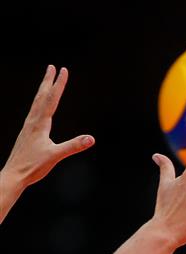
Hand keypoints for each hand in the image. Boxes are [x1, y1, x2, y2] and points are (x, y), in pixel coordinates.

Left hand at [1, 66, 93, 188]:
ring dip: (42, 90)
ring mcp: (29, 126)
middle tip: (52, 67)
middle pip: (41, 96)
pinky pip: (34, 111)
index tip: (63, 71)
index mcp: (40, 124)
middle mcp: (32, 121)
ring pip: (36, 102)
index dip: (59, 84)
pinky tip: (40, 106)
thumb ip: (73, 146)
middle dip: (48, 81)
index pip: (51, 99)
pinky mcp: (28, 132)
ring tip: (46, 81)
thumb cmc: (33, 166)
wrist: (14, 174)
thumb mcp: (55, 156)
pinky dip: (39, 102)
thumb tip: (91, 139)